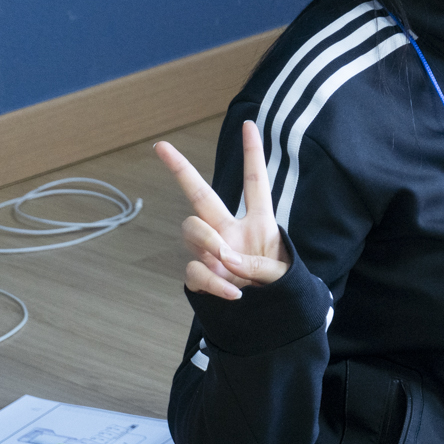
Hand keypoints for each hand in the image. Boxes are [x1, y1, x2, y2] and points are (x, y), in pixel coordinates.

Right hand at [154, 121, 289, 298]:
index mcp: (260, 223)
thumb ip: (257, 265)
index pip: (255, 182)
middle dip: (181, 169)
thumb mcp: (282, 275)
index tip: (250, 124)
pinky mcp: (201, 274)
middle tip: (161, 146)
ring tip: (230, 267)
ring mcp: (212, 252)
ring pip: (191, 229)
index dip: (252, 153)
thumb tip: (224, 259)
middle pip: (201, 195)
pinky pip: (194, 269)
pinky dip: (211, 281)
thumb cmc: (282, 289)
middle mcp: (230, 231)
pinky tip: (232, 294)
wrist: (273, 320)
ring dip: (208, 243)